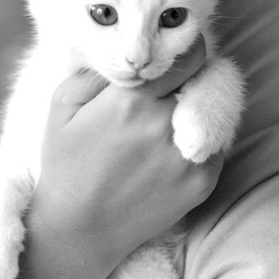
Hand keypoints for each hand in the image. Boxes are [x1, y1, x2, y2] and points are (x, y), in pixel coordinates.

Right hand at [30, 35, 222, 278]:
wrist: (80, 229)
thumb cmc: (66, 161)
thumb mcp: (62, 103)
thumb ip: (97, 68)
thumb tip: (130, 52)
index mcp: (132, 99)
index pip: (187, 55)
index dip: (183, 49)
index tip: (173, 53)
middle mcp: (165, 124)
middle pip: (205, 80)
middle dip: (191, 76)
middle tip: (173, 83)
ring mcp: (188, 156)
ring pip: (215, 110)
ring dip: (199, 104)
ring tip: (173, 114)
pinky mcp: (202, 183)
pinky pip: (216, 143)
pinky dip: (203, 135)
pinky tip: (175, 143)